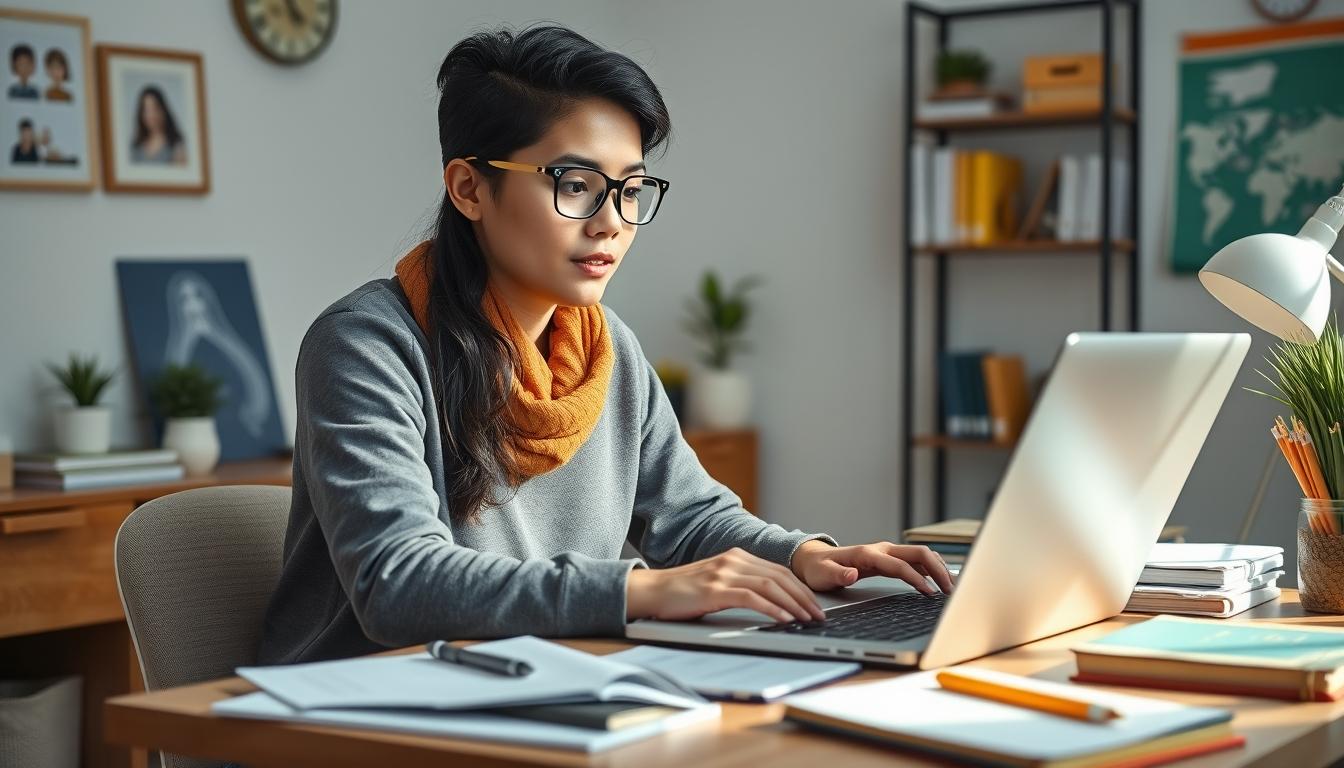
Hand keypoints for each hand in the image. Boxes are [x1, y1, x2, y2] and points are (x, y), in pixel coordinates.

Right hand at [626, 547, 825, 623]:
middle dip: (804, 597)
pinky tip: (784, 619)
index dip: (800, 588)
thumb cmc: (683, 592)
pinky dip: (773, 609)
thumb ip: (740, 585)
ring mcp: (724, 573)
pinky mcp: (715, 589)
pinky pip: (752, 598)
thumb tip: (771, 602)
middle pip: (780, 576)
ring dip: (794, 604)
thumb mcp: (717, 583)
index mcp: (737, 556)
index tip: (814, 605)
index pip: (779, 571)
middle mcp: (733, 560)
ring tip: (808, 619)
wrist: (652, 591)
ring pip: (771, 586)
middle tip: (819, 615)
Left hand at [790, 540, 955, 595]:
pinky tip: (939, 581)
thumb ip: (837, 575)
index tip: (929, 593)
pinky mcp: (890, 558)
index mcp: (868, 554)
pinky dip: (932, 568)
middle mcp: (882, 549)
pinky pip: (916, 560)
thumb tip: (852, 574)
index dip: (917, 579)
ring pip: (921, 555)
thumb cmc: (819, 569)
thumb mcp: (823, 575)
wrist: (814, 560)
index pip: (900, 565)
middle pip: (919, 553)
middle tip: (950, 591)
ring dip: (939, 568)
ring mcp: (888, 552)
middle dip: (938, 570)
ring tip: (950, 588)